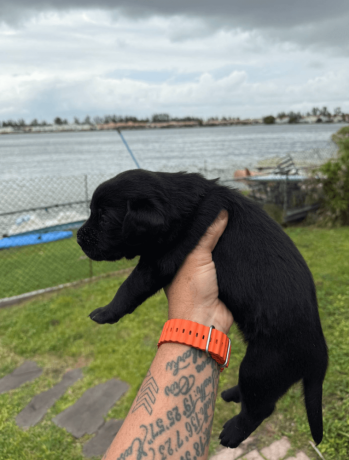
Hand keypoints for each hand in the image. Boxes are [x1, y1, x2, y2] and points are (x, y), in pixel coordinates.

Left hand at [164, 210, 232, 334]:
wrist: (207, 322)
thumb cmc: (191, 291)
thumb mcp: (196, 256)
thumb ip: (207, 234)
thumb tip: (221, 210)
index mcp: (175, 257)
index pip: (184, 232)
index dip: (194, 218)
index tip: (206, 200)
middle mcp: (189, 262)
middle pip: (202, 239)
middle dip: (212, 227)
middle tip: (224, 205)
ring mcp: (206, 270)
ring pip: (217, 248)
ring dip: (226, 239)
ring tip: (236, 215)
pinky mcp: (223, 277)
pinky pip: (230, 260)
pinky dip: (236, 251)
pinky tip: (243, 236)